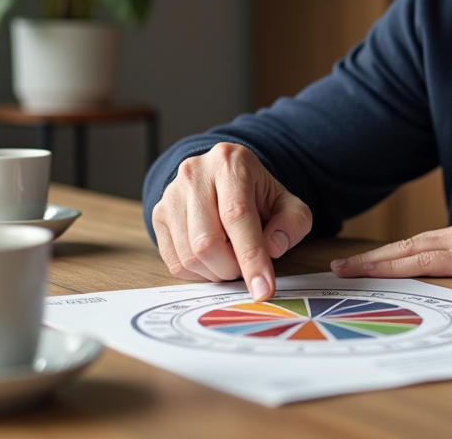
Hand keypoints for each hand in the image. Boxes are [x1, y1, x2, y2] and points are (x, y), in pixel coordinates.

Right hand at [150, 142, 312, 300]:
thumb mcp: (288, 203)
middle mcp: (195, 173)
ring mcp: (171, 194)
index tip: (263, 289)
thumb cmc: (257, 194)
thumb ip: (293, 223)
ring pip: (189, 255)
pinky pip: (174, 261)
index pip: (237, 215)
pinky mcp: (158, 214)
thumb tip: (273, 247)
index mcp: (231, 162)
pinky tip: (213, 259)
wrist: (224, 179)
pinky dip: (199, 272)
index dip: (251, 256)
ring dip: (216, 271)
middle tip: (246, 268)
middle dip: (232, 268)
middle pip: (207, 241)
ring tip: (232, 258)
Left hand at [331, 202, 451, 279]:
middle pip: (407, 246)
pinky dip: (396, 268)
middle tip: (340, 267)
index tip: (374, 261)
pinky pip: (423, 263)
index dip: (396, 253)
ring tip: (347, 270)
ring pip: (408, 252)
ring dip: (375, 262)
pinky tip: (379, 274)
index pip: (425, 244)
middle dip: (374, 258)